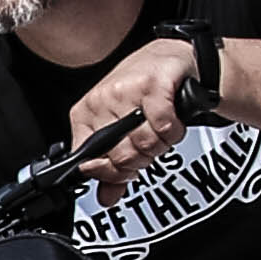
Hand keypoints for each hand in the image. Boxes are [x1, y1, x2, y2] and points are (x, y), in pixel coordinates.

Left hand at [61, 38, 201, 184]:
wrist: (172, 60)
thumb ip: (114, 168)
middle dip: (142, 160)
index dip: (112, 172)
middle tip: (149, 145)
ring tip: (160, 129)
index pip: (90, 162)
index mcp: (86, 112)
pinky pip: (164, 127)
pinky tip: (172, 120)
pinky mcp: (154, 85)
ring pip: (144, 143)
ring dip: (161, 144)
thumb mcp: (122, 130)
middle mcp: (103, 100)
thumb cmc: (145, 94)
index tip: (126, 168)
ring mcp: (127, 91)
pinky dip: (174, 131)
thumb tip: (105, 199)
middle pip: (121, 157)